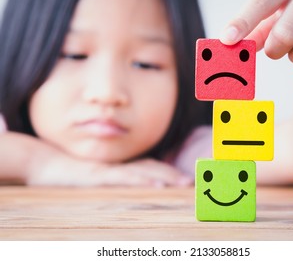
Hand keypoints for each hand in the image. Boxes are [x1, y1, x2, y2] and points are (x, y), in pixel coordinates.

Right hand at [27, 153, 192, 187]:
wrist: (42, 163)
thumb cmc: (67, 173)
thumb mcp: (91, 178)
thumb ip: (109, 180)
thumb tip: (126, 187)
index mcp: (117, 168)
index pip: (148, 168)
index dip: (167, 172)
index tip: (184, 180)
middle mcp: (117, 166)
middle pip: (151, 168)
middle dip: (172, 175)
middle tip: (192, 182)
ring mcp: (108, 170)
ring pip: (142, 171)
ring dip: (165, 176)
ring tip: (183, 183)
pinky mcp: (97, 175)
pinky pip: (123, 177)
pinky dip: (141, 180)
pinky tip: (157, 184)